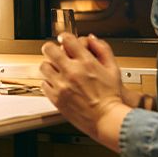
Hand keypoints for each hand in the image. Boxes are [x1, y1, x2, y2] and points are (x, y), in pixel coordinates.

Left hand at [39, 33, 131, 151]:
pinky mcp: (56, 98)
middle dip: (51, 49)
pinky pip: (44, 84)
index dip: (64, 38)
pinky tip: (58, 84)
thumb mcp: (113, 69)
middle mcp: (72, 71)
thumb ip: (103, 49)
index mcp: (86, 62)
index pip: (67, 39)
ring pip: (43, 66)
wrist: (106, 118)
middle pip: (49, 49)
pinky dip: (49, 83)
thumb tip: (91, 39)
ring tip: (57, 71)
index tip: (64, 41)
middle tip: (55, 54)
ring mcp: (62, 85)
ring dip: (50, 66)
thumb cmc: (111, 97)